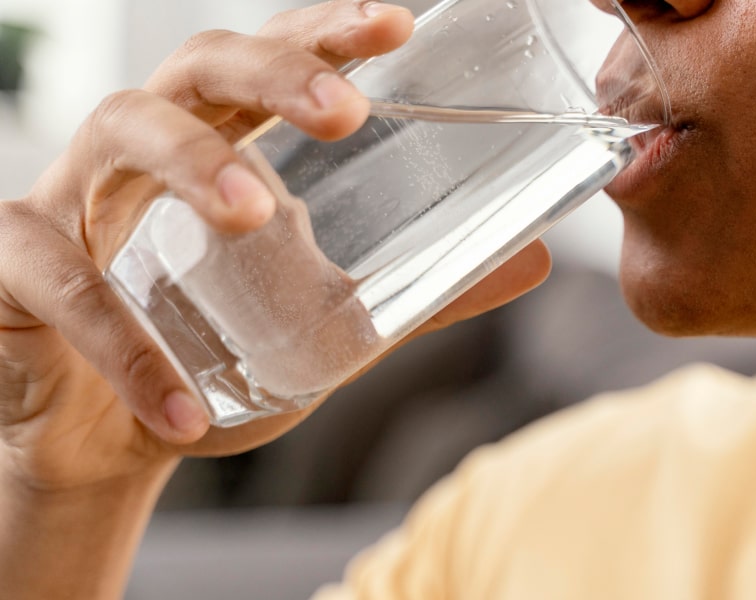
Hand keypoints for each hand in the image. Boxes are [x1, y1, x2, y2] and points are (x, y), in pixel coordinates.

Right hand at [0, 1, 550, 497]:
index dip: (326, 32)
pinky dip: (126, 348)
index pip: (276, 64)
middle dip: (273, 71)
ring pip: (120, 134)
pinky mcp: (14, 267)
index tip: (398, 22)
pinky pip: (62, 284)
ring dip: (194, 166)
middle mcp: (148, 151)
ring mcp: (74, 198)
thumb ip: (420, 293)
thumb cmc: (219, 357)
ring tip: (258, 217)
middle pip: (200, 66)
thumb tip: (534, 261)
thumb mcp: (330, 325)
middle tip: (345, 110)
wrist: (114, 441)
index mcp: (224, 146)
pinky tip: (186, 412)